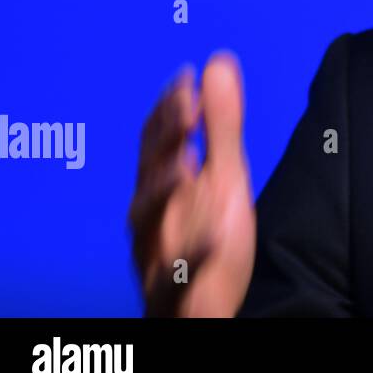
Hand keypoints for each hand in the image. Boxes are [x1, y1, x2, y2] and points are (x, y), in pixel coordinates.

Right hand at [128, 52, 256, 316]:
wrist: (203, 308)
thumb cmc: (207, 237)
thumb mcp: (223, 176)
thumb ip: (220, 124)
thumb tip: (218, 64)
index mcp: (164, 185)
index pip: (157, 140)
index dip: (170, 109)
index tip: (187, 78)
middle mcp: (152, 215)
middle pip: (149, 171)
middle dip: (165, 139)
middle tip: (185, 103)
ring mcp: (157, 252)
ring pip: (148, 222)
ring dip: (163, 191)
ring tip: (183, 165)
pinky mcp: (172, 291)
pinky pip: (177, 278)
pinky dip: (191, 259)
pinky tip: (212, 241)